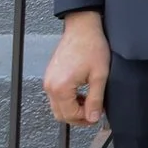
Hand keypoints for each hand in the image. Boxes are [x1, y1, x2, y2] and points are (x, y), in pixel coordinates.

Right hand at [44, 12, 110, 127]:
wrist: (82, 28)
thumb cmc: (91, 46)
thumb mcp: (99, 75)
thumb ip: (96, 99)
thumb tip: (93, 118)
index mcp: (61, 88)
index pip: (70, 115)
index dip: (85, 119)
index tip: (97, 115)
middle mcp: (50, 86)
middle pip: (60, 114)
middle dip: (78, 116)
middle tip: (94, 112)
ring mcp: (48, 80)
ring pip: (57, 106)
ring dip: (73, 108)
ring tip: (89, 101)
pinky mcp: (50, 76)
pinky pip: (56, 96)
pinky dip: (68, 99)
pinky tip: (81, 93)